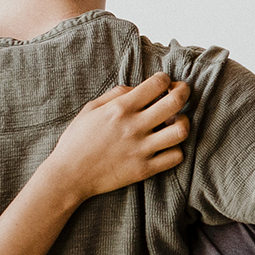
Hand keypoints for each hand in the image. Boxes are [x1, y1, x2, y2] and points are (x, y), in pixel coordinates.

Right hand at [43, 72, 191, 200]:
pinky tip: (168, 145)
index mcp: (120, 108)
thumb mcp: (90, 109)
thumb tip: (138, 88)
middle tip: (183, 92)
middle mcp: (134, 126)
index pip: (156, 84)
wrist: (70, 175)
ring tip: (177, 121)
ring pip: (180, 131)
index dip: (166, 79)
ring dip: (183, 122)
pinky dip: (176, 149)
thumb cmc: (77, 140)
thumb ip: (116, 95)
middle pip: (175, 103)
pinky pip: (175, 157)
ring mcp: (142, 149)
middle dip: (184, 92)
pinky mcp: (145, 169)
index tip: (165, 82)